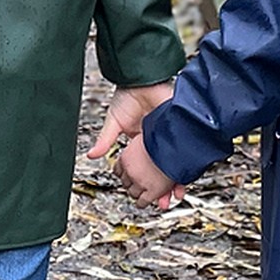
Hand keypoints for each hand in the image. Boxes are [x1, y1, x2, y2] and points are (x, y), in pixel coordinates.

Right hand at [86, 82, 183, 208]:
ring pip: (175, 162)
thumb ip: (105, 140)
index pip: (144, 166)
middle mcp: (154, 140)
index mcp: (139, 141)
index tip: (147, 194)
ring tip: (177, 194)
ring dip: (177, 178)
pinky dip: (187, 161)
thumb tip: (91, 156)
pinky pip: (184, 148)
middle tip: (164, 201)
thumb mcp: (113, 121)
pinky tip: (187, 174)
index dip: (146, 181)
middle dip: (163, 186)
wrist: (141, 78)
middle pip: (162, 168)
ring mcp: (167, 135)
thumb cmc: (127, 94)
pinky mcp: (176, 128)